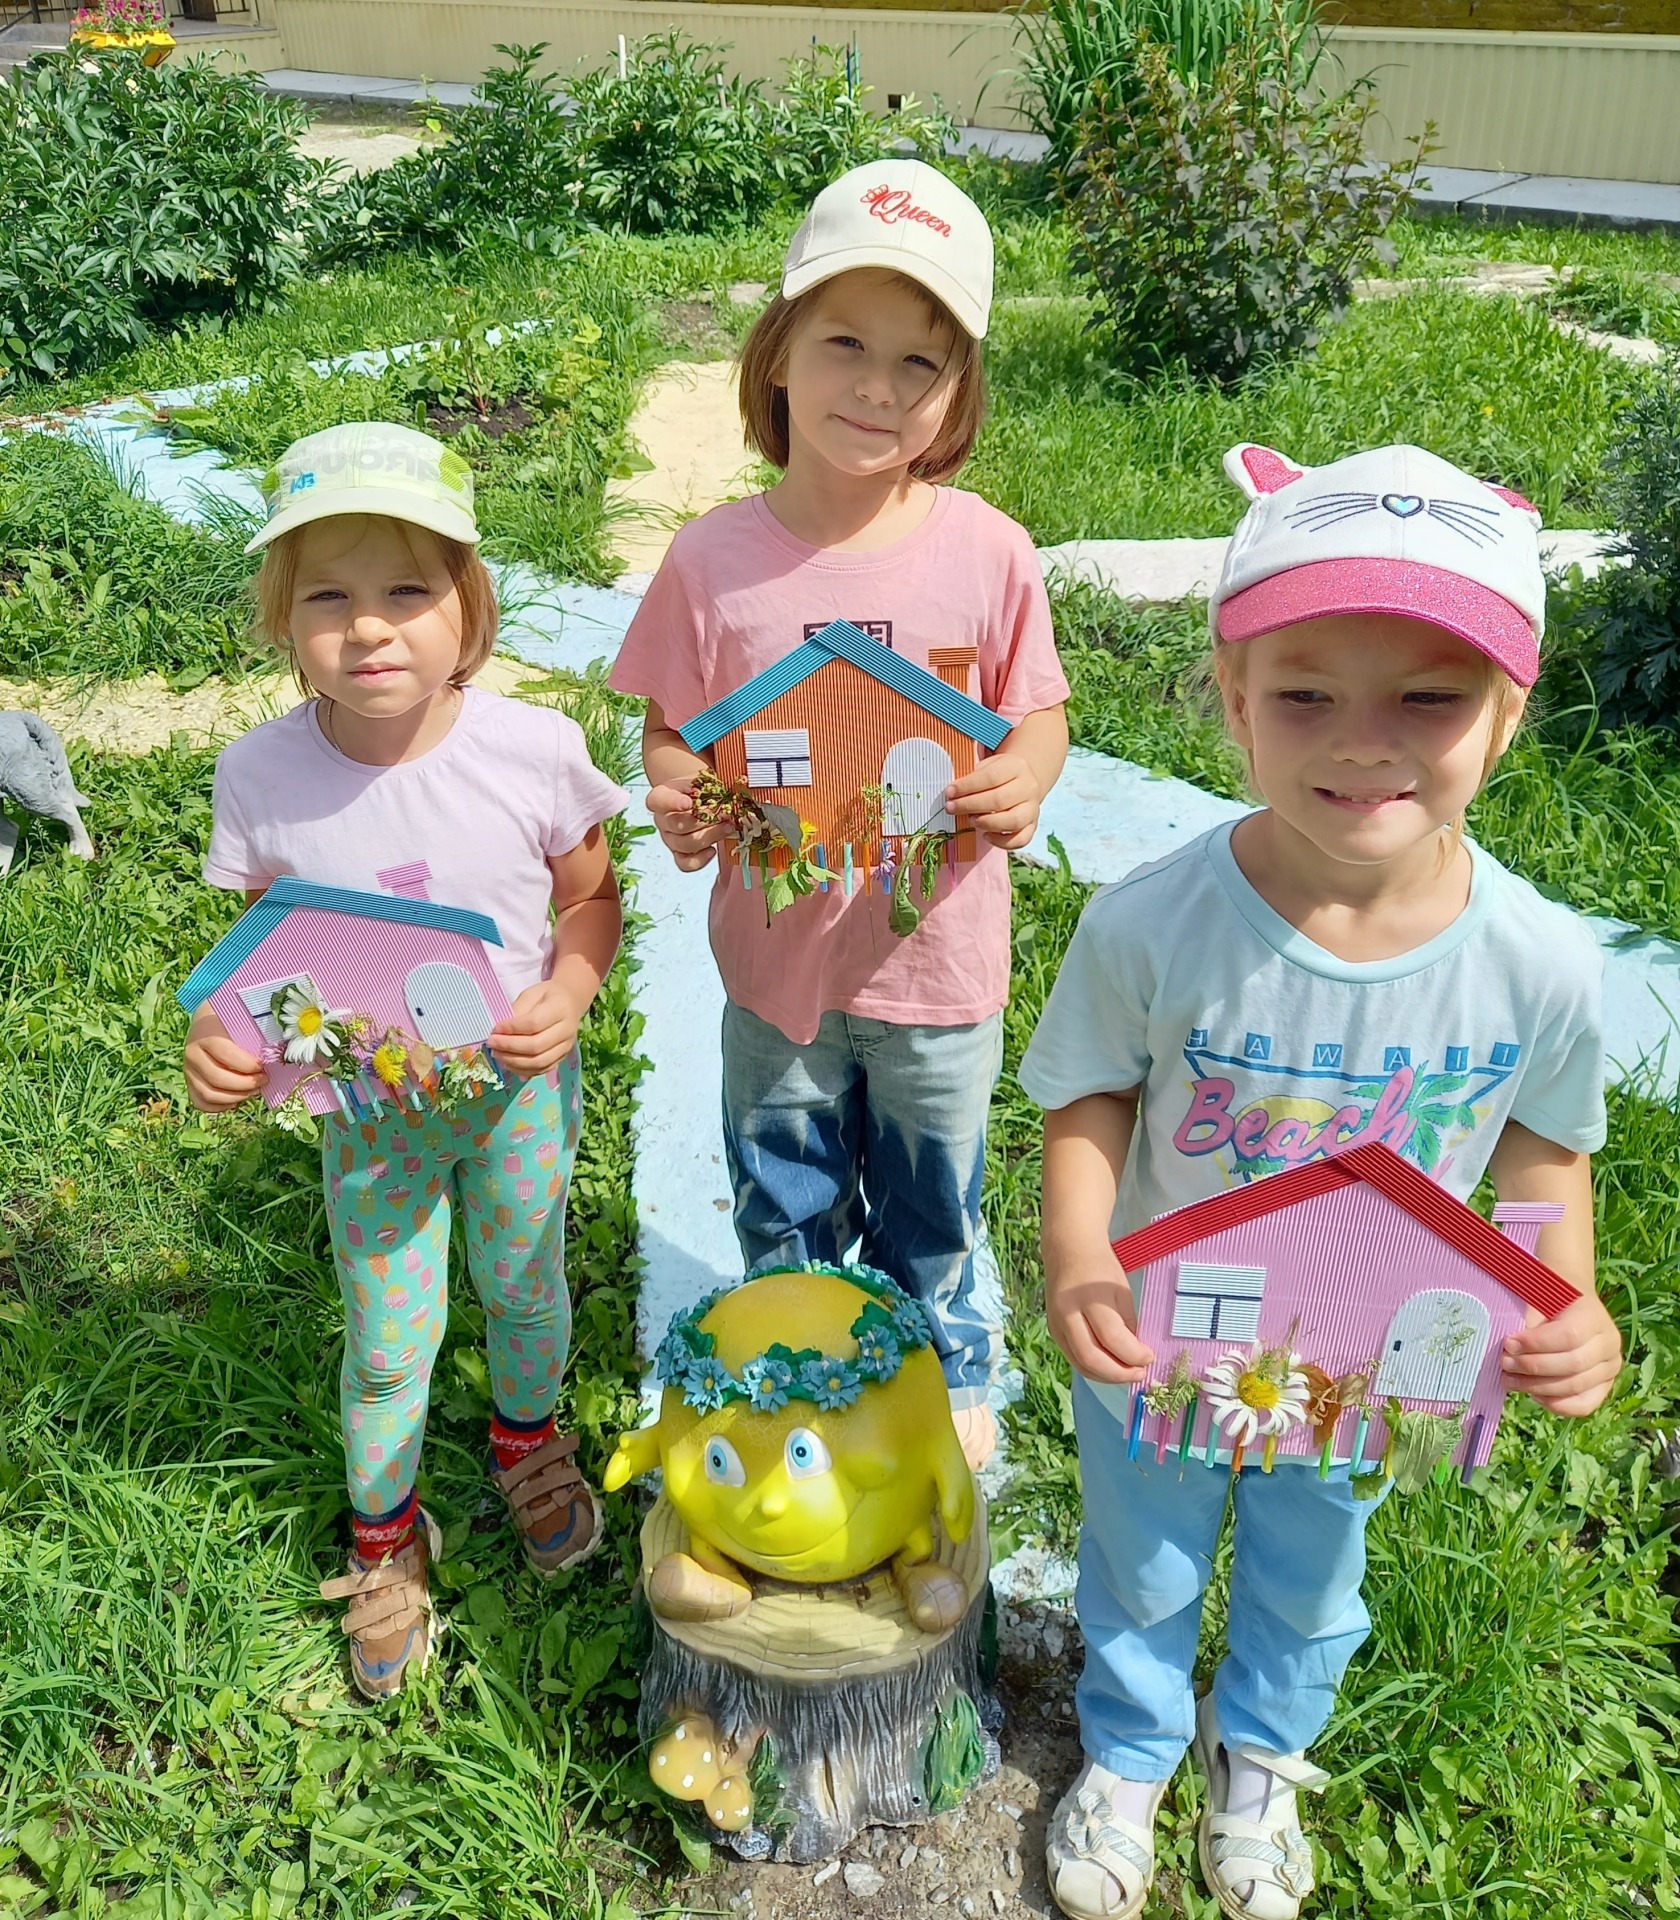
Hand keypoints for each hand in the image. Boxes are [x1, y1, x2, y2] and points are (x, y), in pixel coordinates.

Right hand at [184, 1028, 265, 1111]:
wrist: (208, 1024)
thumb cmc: (232, 1026)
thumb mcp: (242, 1025)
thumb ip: (256, 1040)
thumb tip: (275, 1059)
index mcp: (206, 1036)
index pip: (226, 1055)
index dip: (247, 1064)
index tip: (263, 1066)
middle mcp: (192, 1055)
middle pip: (217, 1079)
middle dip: (245, 1084)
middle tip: (264, 1080)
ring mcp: (188, 1072)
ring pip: (209, 1095)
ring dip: (236, 1097)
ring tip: (254, 1090)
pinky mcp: (189, 1084)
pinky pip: (202, 1103)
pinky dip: (222, 1106)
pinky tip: (238, 1098)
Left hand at [491, 980, 581, 1077]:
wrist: (570, 1002)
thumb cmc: (547, 996)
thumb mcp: (531, 994)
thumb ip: (517, 1010)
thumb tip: (500, 1030)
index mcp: (560, 1009)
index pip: (534, 1023)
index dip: (512, 1029)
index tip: (495, 1029)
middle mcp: (567, 1030)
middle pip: (536, 1046)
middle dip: (509, 1046)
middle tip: (492, 1043)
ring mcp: (566, 1047)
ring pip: (539, 1062)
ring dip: (513, 1061)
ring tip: (497, 1054)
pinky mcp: (562, 1058)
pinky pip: (541, 1069)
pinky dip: (522, 1070)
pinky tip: (508, 1062)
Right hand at [647, 780, 732, 872]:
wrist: (700, 799)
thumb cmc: (701, 789)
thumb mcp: (702, 780)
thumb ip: (708, 784)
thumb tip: (728, 792)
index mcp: (661, 797)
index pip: (658, 800)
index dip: (672, 802)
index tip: (688, 802)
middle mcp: (661, 819)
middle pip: (676, 825)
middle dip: (703, 821)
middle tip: (724, 815)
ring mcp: (669, 839)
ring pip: (684, 845)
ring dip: (709, 837)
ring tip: (727, 828)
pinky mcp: (679, 854)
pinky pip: (685, 864)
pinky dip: (700, 860)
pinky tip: (713, 850)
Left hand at [945, 752, 1045, 850]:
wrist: (1023, 783)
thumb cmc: (999, 775)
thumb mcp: (988, 765)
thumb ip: (973, 777)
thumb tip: (953, 793)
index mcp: (1017, 767)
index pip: (991, 776)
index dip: (967, 786)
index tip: (949, 792)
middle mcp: (1028, 788)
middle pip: (999, 800)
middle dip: (970, 805)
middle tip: (952, 808)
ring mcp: (1033, 809)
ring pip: (1013, 821)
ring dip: (986, 823)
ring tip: (970, 820)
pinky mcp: (1032, 826)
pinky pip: (1021, 839)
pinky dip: (1001, 842)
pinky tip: (986, 835)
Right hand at [1045, 1244, 1153, 1384]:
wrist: (1069, 1249)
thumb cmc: (1100, 1267)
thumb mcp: (1121, 1291)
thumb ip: (1127, 1324)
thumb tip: (1135, 1355)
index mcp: (1089, 1298)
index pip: (1112, 1337)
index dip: (1134, 1355)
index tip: (1150, 1357)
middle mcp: (1067, 1313)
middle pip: (1091, 1358)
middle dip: (1119, 1373)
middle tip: (1140, 1373)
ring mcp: (1056, 1324)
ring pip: (1080, 1363)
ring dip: (1106, 1376)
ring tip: (1127, 1373)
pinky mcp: (1053, 1331)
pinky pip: (1074, 1358)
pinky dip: (1094, 1368)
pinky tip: (1111, 1366)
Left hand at [1501, 1291, 1622, 1416]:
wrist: (1570, 1309)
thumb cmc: (1548, 1304)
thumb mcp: (1538, 1301)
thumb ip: (1528, 1320)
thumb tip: (1511, 1347)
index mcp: (1594, 1317)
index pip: (1568, 1335)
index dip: (1536, 1343)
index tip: (1508, 1344)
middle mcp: (1608, 1344)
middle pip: (1572, 1364)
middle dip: (1532, 1366)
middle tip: (1505, 1363)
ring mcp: (1609, 1368)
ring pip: (1575, 1386)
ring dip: (1538, 1387)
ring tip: (1510, 1380)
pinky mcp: (1603, 1386)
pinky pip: (1584, 1404)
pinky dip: (1557, 1404)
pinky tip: (1534, 1395)